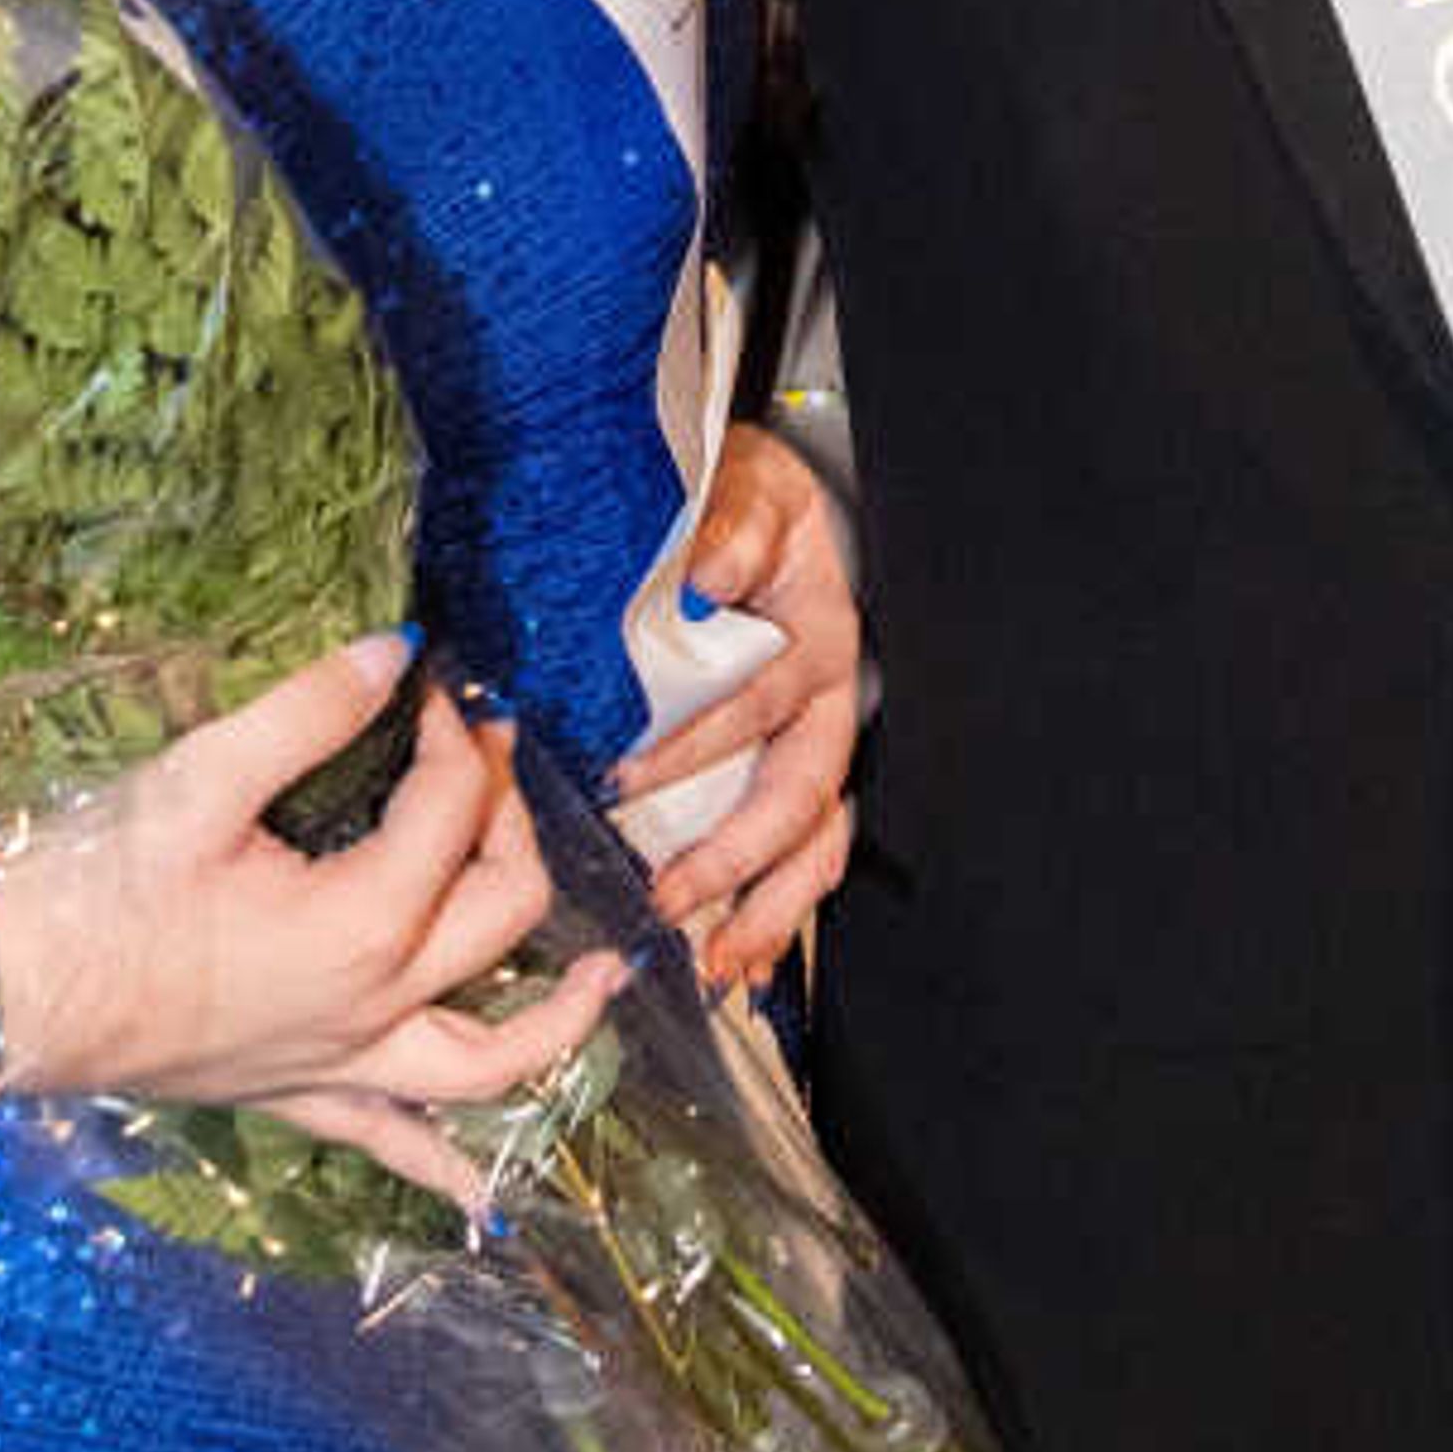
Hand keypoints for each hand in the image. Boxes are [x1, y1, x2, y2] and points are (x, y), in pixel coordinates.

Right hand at [0, 636, 618, 1138]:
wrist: (8, 991)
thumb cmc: (95, 885)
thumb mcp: (203, 778)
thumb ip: (309, 711)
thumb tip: (396, 651)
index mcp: (364, 922)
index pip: (449, 808)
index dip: (450, 733)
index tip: (425, 682)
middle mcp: (376, 1007)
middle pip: (500, 911)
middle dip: (508, 824)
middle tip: (483, 762)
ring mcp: (342, 1066)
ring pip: (489, 1061)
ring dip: (559, 1023)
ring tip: (605, 981)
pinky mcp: (295, 1099)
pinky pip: (394, 1148)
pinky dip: (450, 1166)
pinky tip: (488, 1196)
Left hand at [609, 422, 859, 988]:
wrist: (765, 499)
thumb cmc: (746, 496)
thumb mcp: (741, 485)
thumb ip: (729, 525)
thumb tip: (708, 577)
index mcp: (815, 632)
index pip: (761, 699)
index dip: (698, 742)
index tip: (624, 775)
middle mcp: (828, 698)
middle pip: (799, 792)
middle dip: (736, 854)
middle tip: (668, 895)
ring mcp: (820, 742)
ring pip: (816, 841)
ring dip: (770, 906)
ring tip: (720, 962)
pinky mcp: (803, 771)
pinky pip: (806, 855)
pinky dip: (777, 913)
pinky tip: (742, 965)